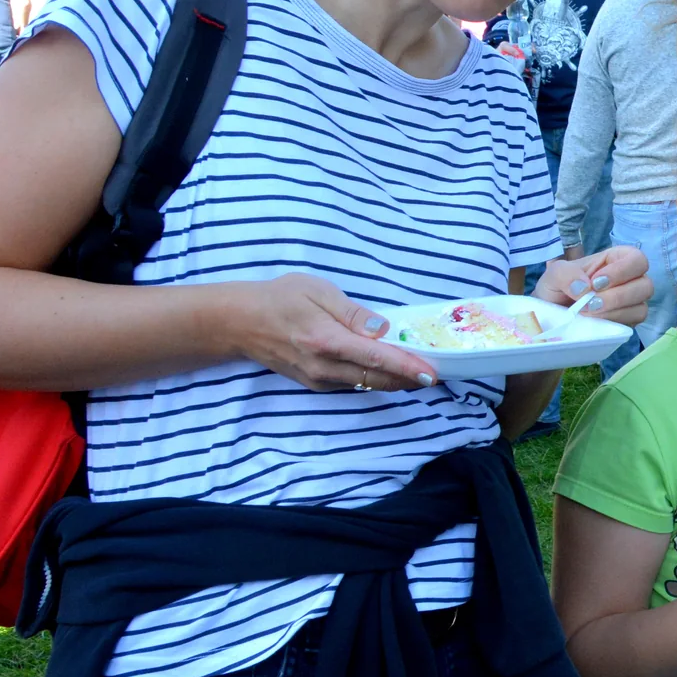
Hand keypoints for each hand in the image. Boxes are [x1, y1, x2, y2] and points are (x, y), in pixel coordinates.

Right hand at [229, 272, 441, 392]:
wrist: (240, 322)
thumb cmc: (280, 298)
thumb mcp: (318, 291)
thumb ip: (353, 312)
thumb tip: (384, 328)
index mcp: (326, 340)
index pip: (375, 358)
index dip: (407, 367)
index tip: (432, 373)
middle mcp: (323, 367)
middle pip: (376, 379)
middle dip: (409, 379)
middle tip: (436, 373)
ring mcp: (318, 380)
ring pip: (366, 385)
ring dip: (394, 381)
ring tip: (419, 372)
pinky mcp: (315, 384)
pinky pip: (352, 384)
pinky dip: (374, 379)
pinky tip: (389, 370)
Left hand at [537, 246, 650, 327]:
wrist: (551, 315)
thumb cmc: (557, 289)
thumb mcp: (553, 274)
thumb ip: (565, 274)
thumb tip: (585, 287)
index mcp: (616, 260)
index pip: (637, 259)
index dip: (621, 271)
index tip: (595, 282)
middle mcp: (629, 281)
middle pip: (646, 285)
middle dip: (618, 296)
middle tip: (591, 303)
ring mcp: (630, 304)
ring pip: (641, 308)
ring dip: (614, 312)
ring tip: (588, 314)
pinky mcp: (627, 323)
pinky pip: (632, 325)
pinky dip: (613, 324)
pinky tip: (595, 323)